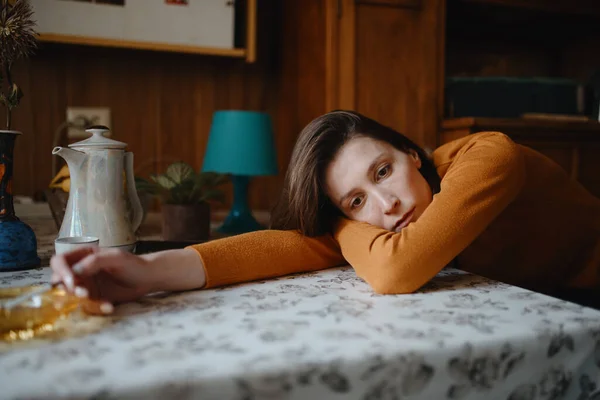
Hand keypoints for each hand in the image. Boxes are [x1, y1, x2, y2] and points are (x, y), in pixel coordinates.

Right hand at [50, 246, 205, 314]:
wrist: (148, 278)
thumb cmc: (133, 263)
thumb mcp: (116, 258)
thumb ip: (95, 262)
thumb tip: (74, 271)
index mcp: (82, 256)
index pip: (59, 262)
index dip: (60, 271)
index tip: (71, 282)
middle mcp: (80, 271)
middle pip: (60, 281)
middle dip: (69, 289)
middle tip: (83, 294)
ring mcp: (86, 286)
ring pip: (72, 297)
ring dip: (83, 301)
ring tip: (102, 302)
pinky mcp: (94, 299)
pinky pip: (87, 306)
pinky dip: (96, 307)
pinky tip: (109, 306)